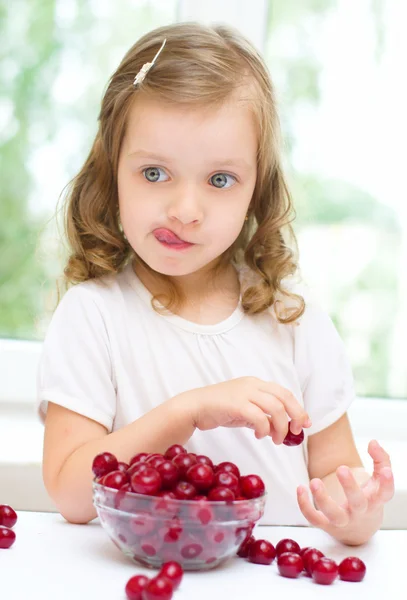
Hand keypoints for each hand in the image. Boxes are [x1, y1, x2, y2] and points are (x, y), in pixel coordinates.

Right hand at [177, 376, 311, 443]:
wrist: (194, 407)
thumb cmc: (218, 409)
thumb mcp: (244, 411)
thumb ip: (261, 417)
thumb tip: (278, 429)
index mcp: (256, 383)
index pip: (284, 393)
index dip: (298, 408)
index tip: (304, 424)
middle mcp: (253, 385)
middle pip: (284, 397)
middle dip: (295, 416)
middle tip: (295, 433)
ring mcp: (244, 393)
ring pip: (275, 407)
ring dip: (280, 427)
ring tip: (275, 440)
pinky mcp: (236, 404)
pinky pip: (259, 417)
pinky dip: (264, 429)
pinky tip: (258, 436)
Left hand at [297, 440, 394, 542]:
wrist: (359, 531)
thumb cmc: (369, 499)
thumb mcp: (378, 482)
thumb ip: (380, 460)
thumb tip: (373, 442)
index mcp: (374, 500)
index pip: (385, 493)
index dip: (387, 483)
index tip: (386, 471)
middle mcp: (360, 512)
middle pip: (358, 503)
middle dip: (350, 487)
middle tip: (342, 468)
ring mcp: (343, 520)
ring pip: (333, 514)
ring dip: (322, 498)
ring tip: (314, 481)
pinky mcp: (327, 525)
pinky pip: (314, 518)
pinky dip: (305, 506)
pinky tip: (300, 488)